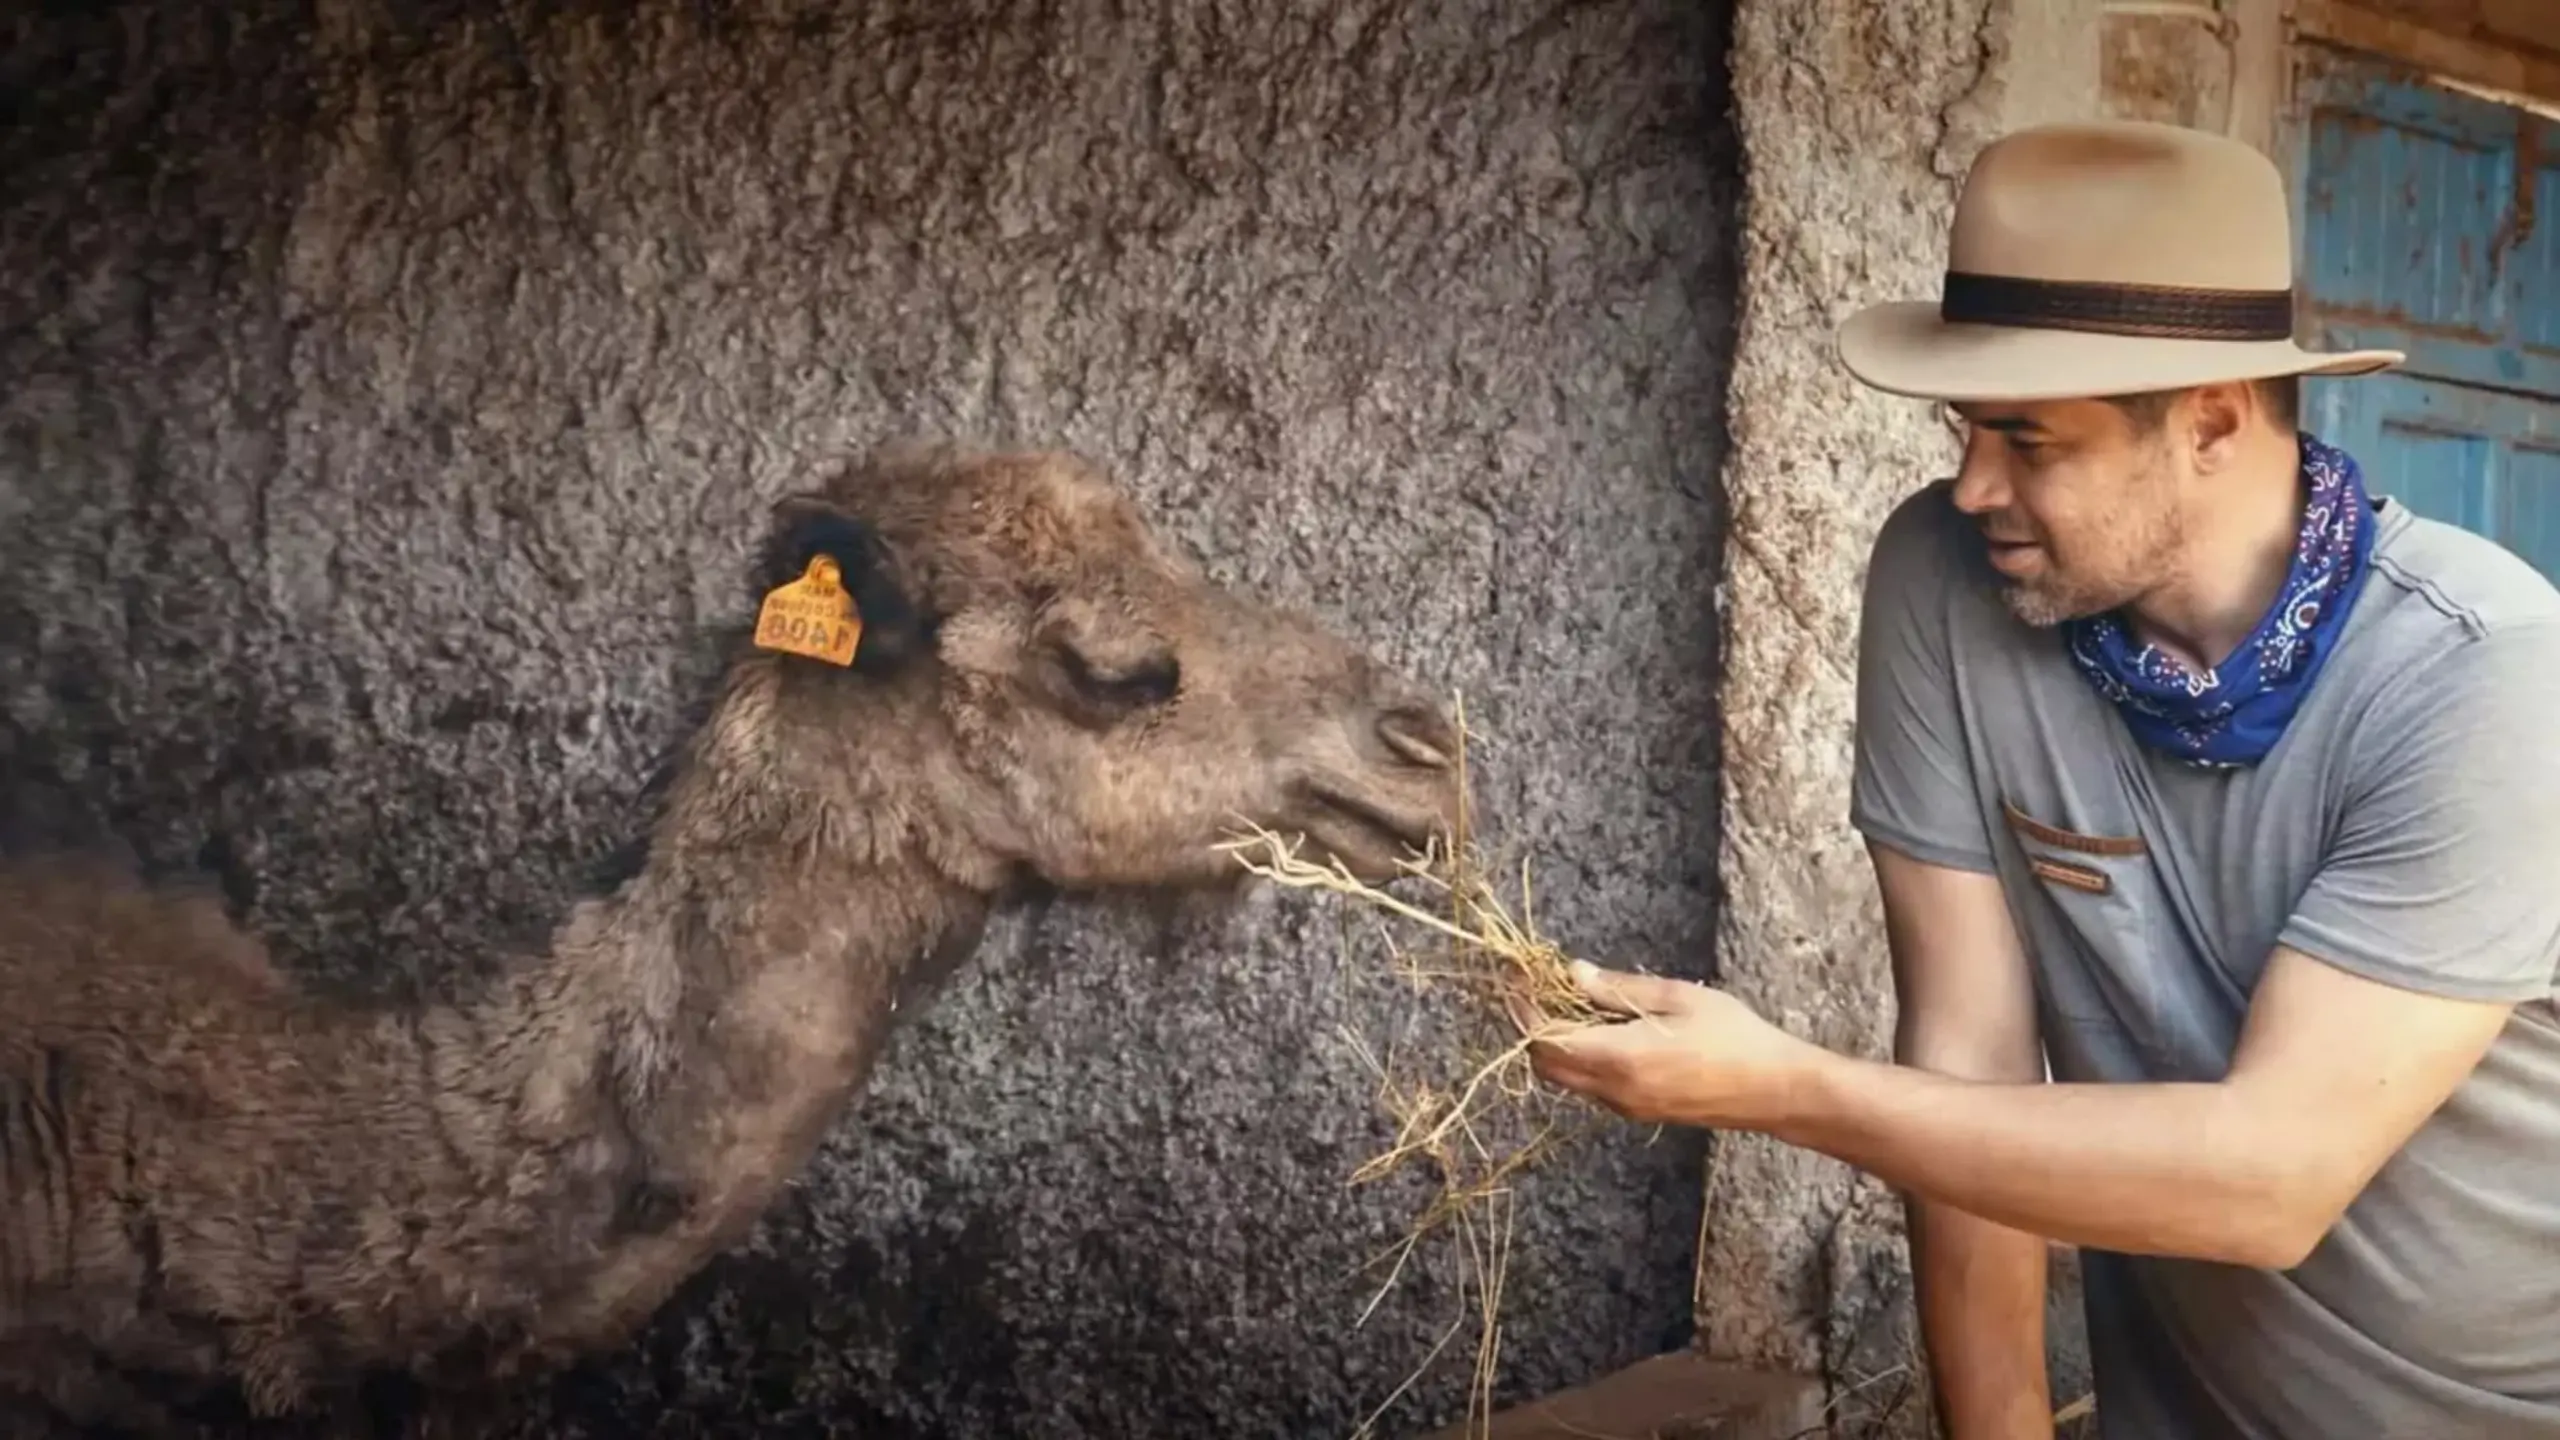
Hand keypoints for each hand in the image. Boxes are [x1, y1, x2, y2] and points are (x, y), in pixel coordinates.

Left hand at [1526, 962, 1822, 1130]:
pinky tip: (1600, 1028)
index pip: (1543, 1038)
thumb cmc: (1733, 1036)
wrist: (1774, 1090)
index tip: (1521, 976)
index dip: (1524, 1007)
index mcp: (1618, 1059)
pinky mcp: (1639, 1112)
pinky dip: (1580, 1058)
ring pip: (1566, 1079)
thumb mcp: (1676, 998)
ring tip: (1570, 1002)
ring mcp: (1625, 1107)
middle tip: (1539, 987)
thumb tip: (1573, 973)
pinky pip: (1590, 1087)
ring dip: (1556, 1043)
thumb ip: (1618, 989)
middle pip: (1544, 1064)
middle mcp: (1613, 1090)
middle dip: (1532, 1026)